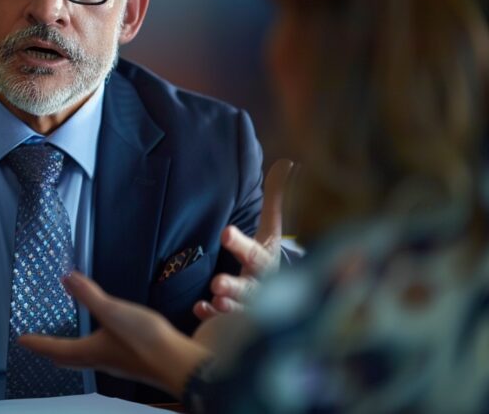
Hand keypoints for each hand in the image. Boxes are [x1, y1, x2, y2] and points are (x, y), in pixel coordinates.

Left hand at [19, 272, 210, 397]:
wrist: (179, 364)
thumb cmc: (145, 341)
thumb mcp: (112, 311)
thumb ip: (89, 294)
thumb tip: (66, 279)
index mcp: (90, 351)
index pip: (55, 348)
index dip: (37, 343)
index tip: (22, 340)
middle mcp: (101, 361)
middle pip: (69, 359)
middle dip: (53, 351)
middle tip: (40, 345)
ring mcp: (118, 363)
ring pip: (87, 360)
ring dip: (73, 352)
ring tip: (67, 343)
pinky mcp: (134, 361)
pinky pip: (105, 356)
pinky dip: (94, 349)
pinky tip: (104, 341)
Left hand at [194, 159, 293, 319]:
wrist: (278, 300)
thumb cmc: (265, 259)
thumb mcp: (271, 231)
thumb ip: (276, 199)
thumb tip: (288, 164)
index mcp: (266, 263)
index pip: (254, 253)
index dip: (240, 244)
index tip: (224, 232)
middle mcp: (260, 288)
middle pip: (250, 287)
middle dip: (235, 286)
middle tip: (217, 283)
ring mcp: (249, 308)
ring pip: (239, 309)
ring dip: (226, 305)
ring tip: (214, 297)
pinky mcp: (234, 323)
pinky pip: (222, 324)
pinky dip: (211, 318)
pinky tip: (200, 310)